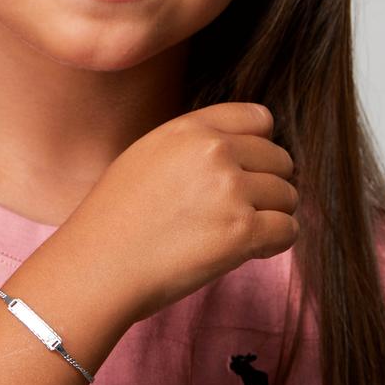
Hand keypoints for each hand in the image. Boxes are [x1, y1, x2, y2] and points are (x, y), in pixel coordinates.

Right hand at [60, 103, 298, 325]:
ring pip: (287, 196)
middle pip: (279, 160)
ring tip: (237, 235)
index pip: (259, 118)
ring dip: (272, 217)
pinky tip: (248, 251)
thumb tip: (241, 154)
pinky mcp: (242, 232)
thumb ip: (193, 147)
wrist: (96, 266)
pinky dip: (275, 243)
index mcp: (189, 129)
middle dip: (268, 186)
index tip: (249, 171)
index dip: (261, 147)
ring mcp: (230, 190)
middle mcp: (214, 152)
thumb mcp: (146, 157)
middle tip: (240, 212)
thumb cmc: (114, 221)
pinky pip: (287, 230)